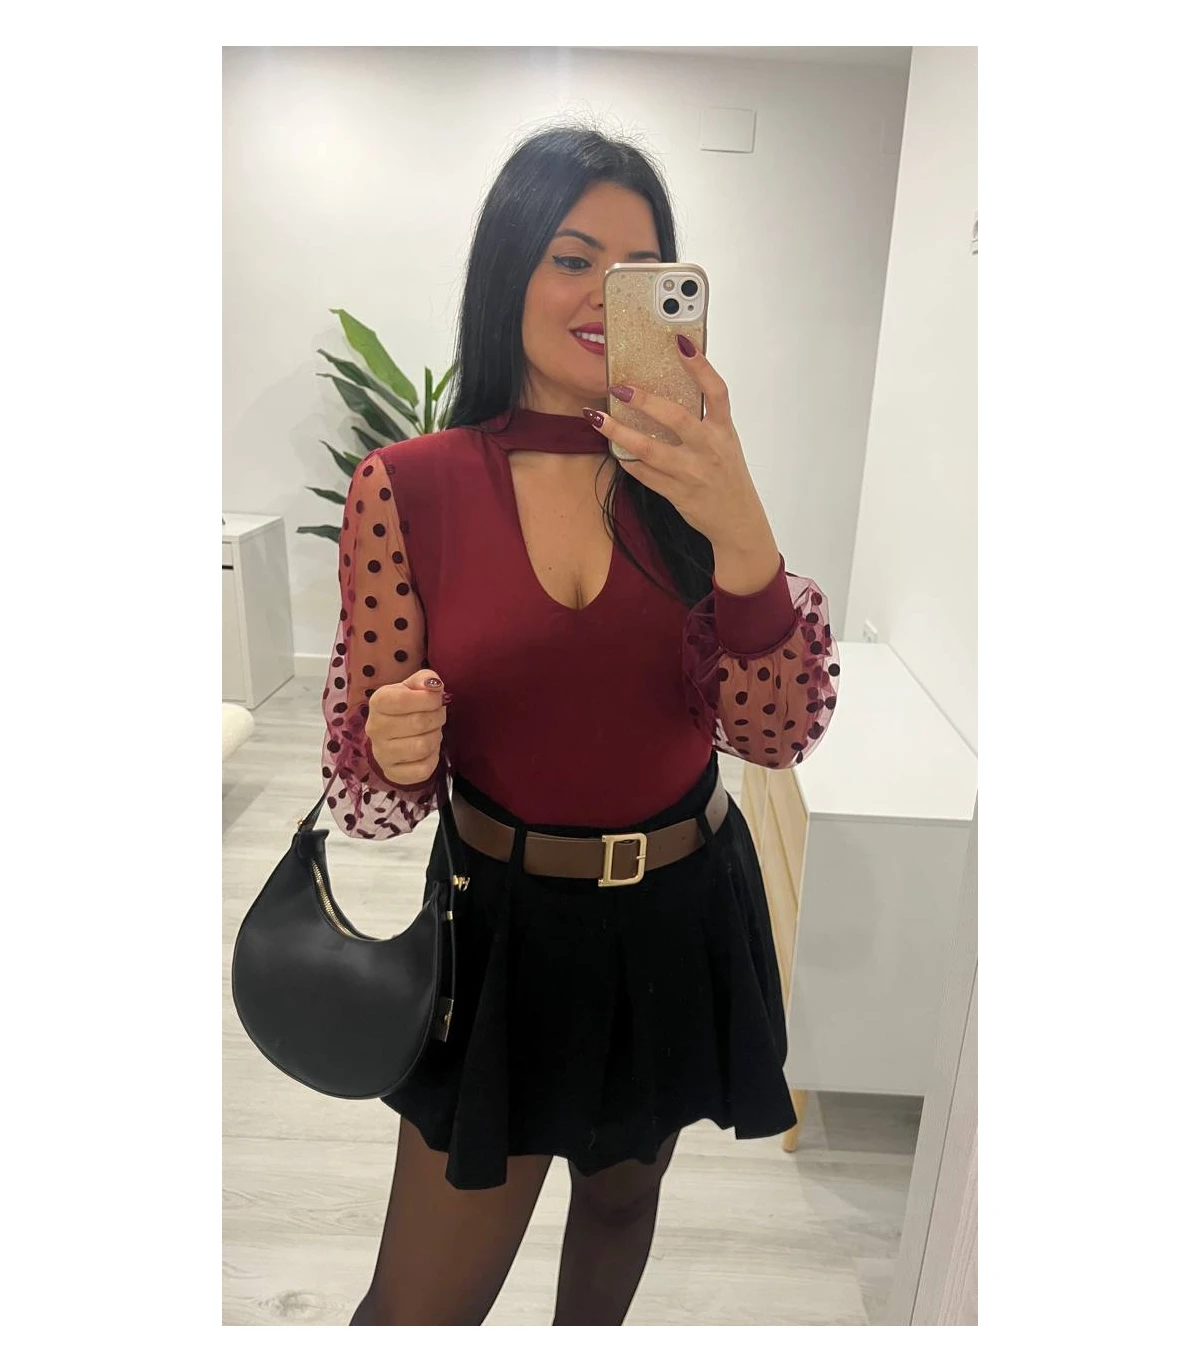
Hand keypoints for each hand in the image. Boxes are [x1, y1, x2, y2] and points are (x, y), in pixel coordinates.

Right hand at [365, 668, 447, 785]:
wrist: (392, 736)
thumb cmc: (406, 706)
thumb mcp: (413, 686)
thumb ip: (425, 679)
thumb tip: (434, 685)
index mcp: (378, 702)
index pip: (402, 699)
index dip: (428, 698)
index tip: (437, 698)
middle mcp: (375, 728)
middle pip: (418, 723)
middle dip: (437, 717)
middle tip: (438, 715)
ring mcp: (382, 754)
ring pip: (422, 747)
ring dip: (435, 737)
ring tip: (432, 732)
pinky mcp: (393, 773)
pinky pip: (423, 769)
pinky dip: (433, 758)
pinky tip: (428, 751)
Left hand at [585, 339, 768, 546]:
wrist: (738, 521)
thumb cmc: (728, 476)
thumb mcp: (726, 443)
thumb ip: (704, 420)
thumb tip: (670, 390)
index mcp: (724, 431)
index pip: (716, 391)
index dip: (701, 365)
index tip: (681, 342)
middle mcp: (710, 449)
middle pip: (675, 418)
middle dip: (644, 400)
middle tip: (619, 387)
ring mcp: (692, 473)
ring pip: (649, 449)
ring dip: (619, 432)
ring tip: (596, 418)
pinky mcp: (677, 493)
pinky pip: (644, 474)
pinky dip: (626, 460)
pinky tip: (612, 447)